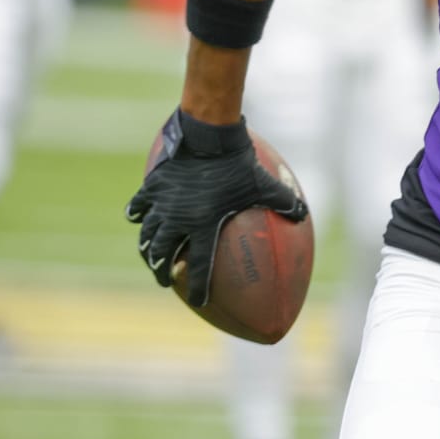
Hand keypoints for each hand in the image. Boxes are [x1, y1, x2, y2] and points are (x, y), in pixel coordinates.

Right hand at [126, 110, 307, 306]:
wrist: (208, 136)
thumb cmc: (237, 163)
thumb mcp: (264, 184)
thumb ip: (284, 202)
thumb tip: (303, 214)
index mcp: (203, 225)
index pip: (198, 265)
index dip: (198, 287)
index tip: (199, 302)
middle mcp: (178, 220)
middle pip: (162, 255)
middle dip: (162, 272)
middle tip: (166, 279)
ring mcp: (162, 204)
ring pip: (147, 234)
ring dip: (147, 248)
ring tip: (150, 255)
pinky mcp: (152, 187)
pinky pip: (138, 206)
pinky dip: (136, 214)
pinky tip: (136, 217)